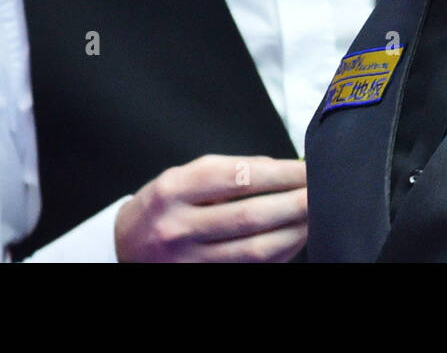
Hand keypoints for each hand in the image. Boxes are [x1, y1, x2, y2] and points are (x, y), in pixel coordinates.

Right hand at [114, 154, 306, 262]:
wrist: (125, 249)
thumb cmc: (162, 206)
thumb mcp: (182, 177)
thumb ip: (228, 170)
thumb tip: (280, 168)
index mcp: (174, 190)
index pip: (237, 177)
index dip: (279, 173)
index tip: (305, 167)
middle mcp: (180, 227)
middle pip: (250, 216)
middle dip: (294, 202)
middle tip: (320, 191)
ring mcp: (190, 260)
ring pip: (255, 249)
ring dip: (294, 231)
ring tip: (315, 214)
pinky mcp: (203, 278)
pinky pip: (252, 268)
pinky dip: (280, 253)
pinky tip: (296, 237)